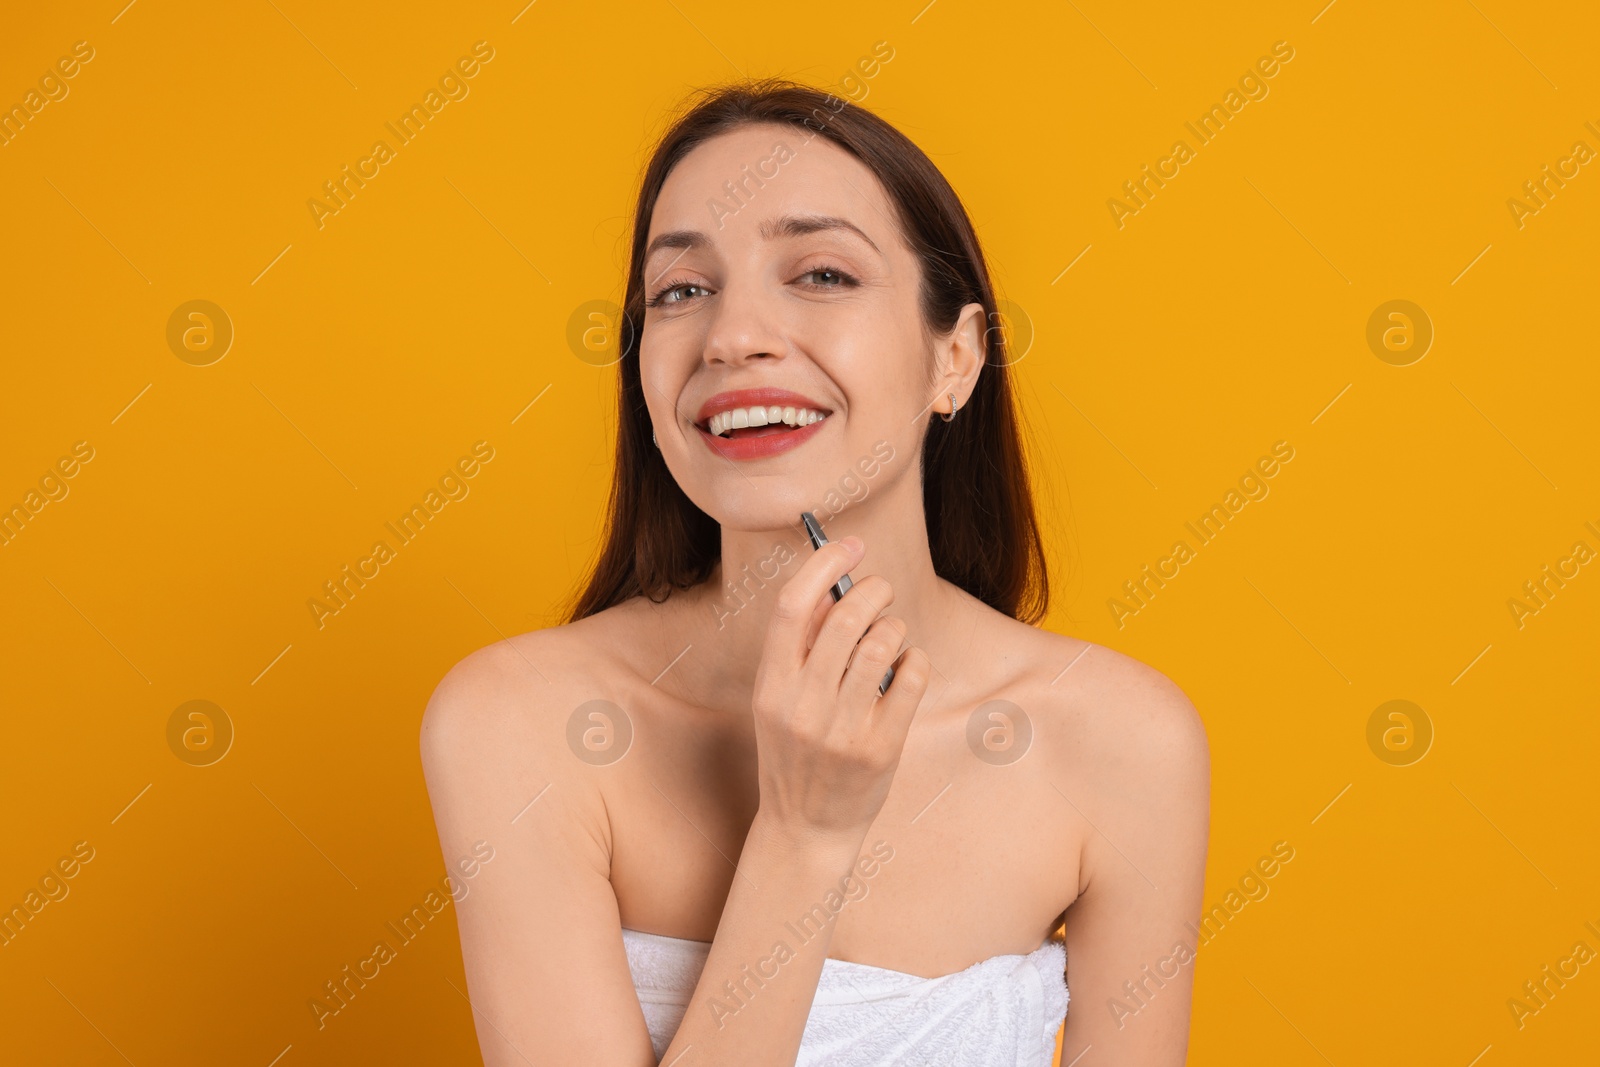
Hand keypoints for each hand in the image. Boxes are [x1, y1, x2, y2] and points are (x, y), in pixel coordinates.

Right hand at [749, 536, 930, 847]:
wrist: (805, 830)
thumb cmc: (796, 753)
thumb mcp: (779, 701)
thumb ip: (801, 649)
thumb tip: (837, 586)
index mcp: (770, 686)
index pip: (791, 606)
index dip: (823, 564)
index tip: (849, 545)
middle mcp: (802, 705)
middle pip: (845, 617)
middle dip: (873, 590)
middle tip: (882, 590)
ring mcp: (841, 729)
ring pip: (882, 644)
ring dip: (895, 626)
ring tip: (892, 636)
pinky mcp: (880, 748)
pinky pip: (909, 678)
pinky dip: (916, 660)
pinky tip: (908, 665)